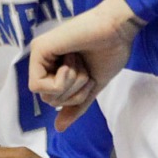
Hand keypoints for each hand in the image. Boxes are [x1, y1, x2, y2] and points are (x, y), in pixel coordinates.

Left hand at [29, 0, 143, 130]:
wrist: (118, 30)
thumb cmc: (110, 51)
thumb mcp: (90, 88)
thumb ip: (75, 106)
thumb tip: (58, 128)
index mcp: (55, 69)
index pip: (55, 101)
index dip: (75, 98)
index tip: (89, 78)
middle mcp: (43, 61)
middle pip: (49, 101)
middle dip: (73, 92)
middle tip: (85, 69)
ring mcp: (39, 54)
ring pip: (45, 95)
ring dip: (70, 84)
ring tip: (79, 61)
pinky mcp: (38, 49)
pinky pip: (39, 86)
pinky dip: (61, 80)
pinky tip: (71, 60)